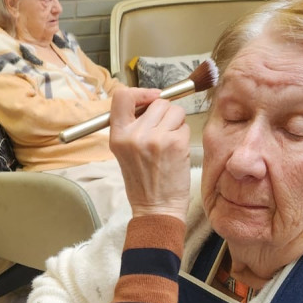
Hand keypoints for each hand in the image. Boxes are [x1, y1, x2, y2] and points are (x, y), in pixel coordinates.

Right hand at [109, 86, 191, 221]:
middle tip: (162, 134)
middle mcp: (134, 134)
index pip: (122, 96)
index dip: (140, 93)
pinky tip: (176, 153)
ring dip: (176, 124)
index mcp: (117, 135)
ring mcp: (155, 138)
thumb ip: (133, 126)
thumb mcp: (124, 152)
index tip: (150, 99)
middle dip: (164, 114)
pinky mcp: (175, 143)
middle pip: (157, 102)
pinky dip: (184, 136)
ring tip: (169, 144)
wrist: (156, 208)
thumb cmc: (144, 183)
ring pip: (174, 111)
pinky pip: (185, 126)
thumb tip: (151, 100)